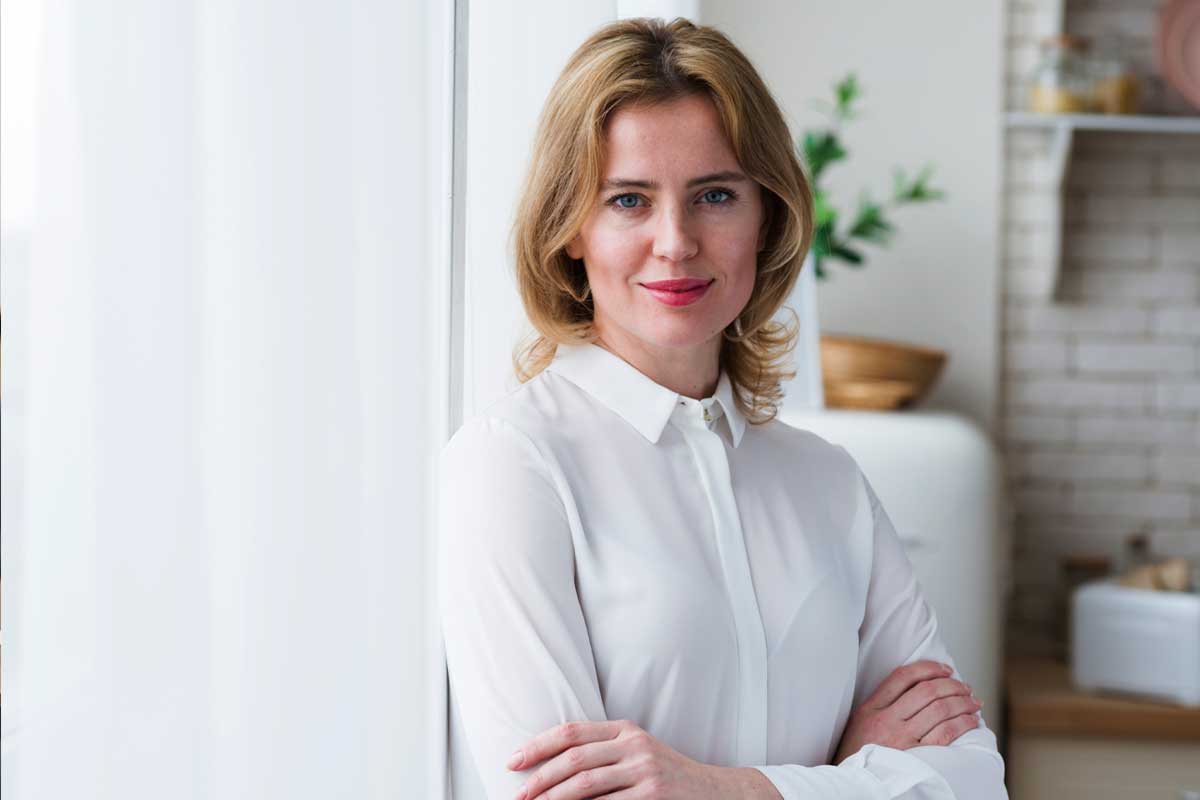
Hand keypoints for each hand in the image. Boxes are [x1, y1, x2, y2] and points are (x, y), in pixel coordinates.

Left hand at [507, 719, 737, 799]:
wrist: (714, 792)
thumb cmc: (665, 775)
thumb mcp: (636, 753)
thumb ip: (601, 752)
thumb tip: (549, 768)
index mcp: (624, 729)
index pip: (571, 732)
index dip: (538, 745)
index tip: (513, 762)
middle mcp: (634, 744)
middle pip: (574, 758)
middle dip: (539, 778)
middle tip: (518, 795)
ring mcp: (645, 770)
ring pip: (585, 784)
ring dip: (554, 799)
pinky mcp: (653, 794)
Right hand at [833, 659, 980, 764]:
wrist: (855, 782)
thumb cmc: (859, 751)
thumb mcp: (861, 719)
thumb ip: (882, 701)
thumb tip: (917, 686)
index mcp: (872, 707)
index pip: (903, 677)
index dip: (929, 668)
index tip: (945, 669)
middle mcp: (887, 720)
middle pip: (927, 691)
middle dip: (952, 685)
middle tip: (965, 687)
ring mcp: (901, 739)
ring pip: (940, 710)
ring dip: (963, 703)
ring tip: (973, 702)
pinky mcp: (916, 757)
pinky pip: (945, 734)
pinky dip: (962, 724)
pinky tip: (971, 721)